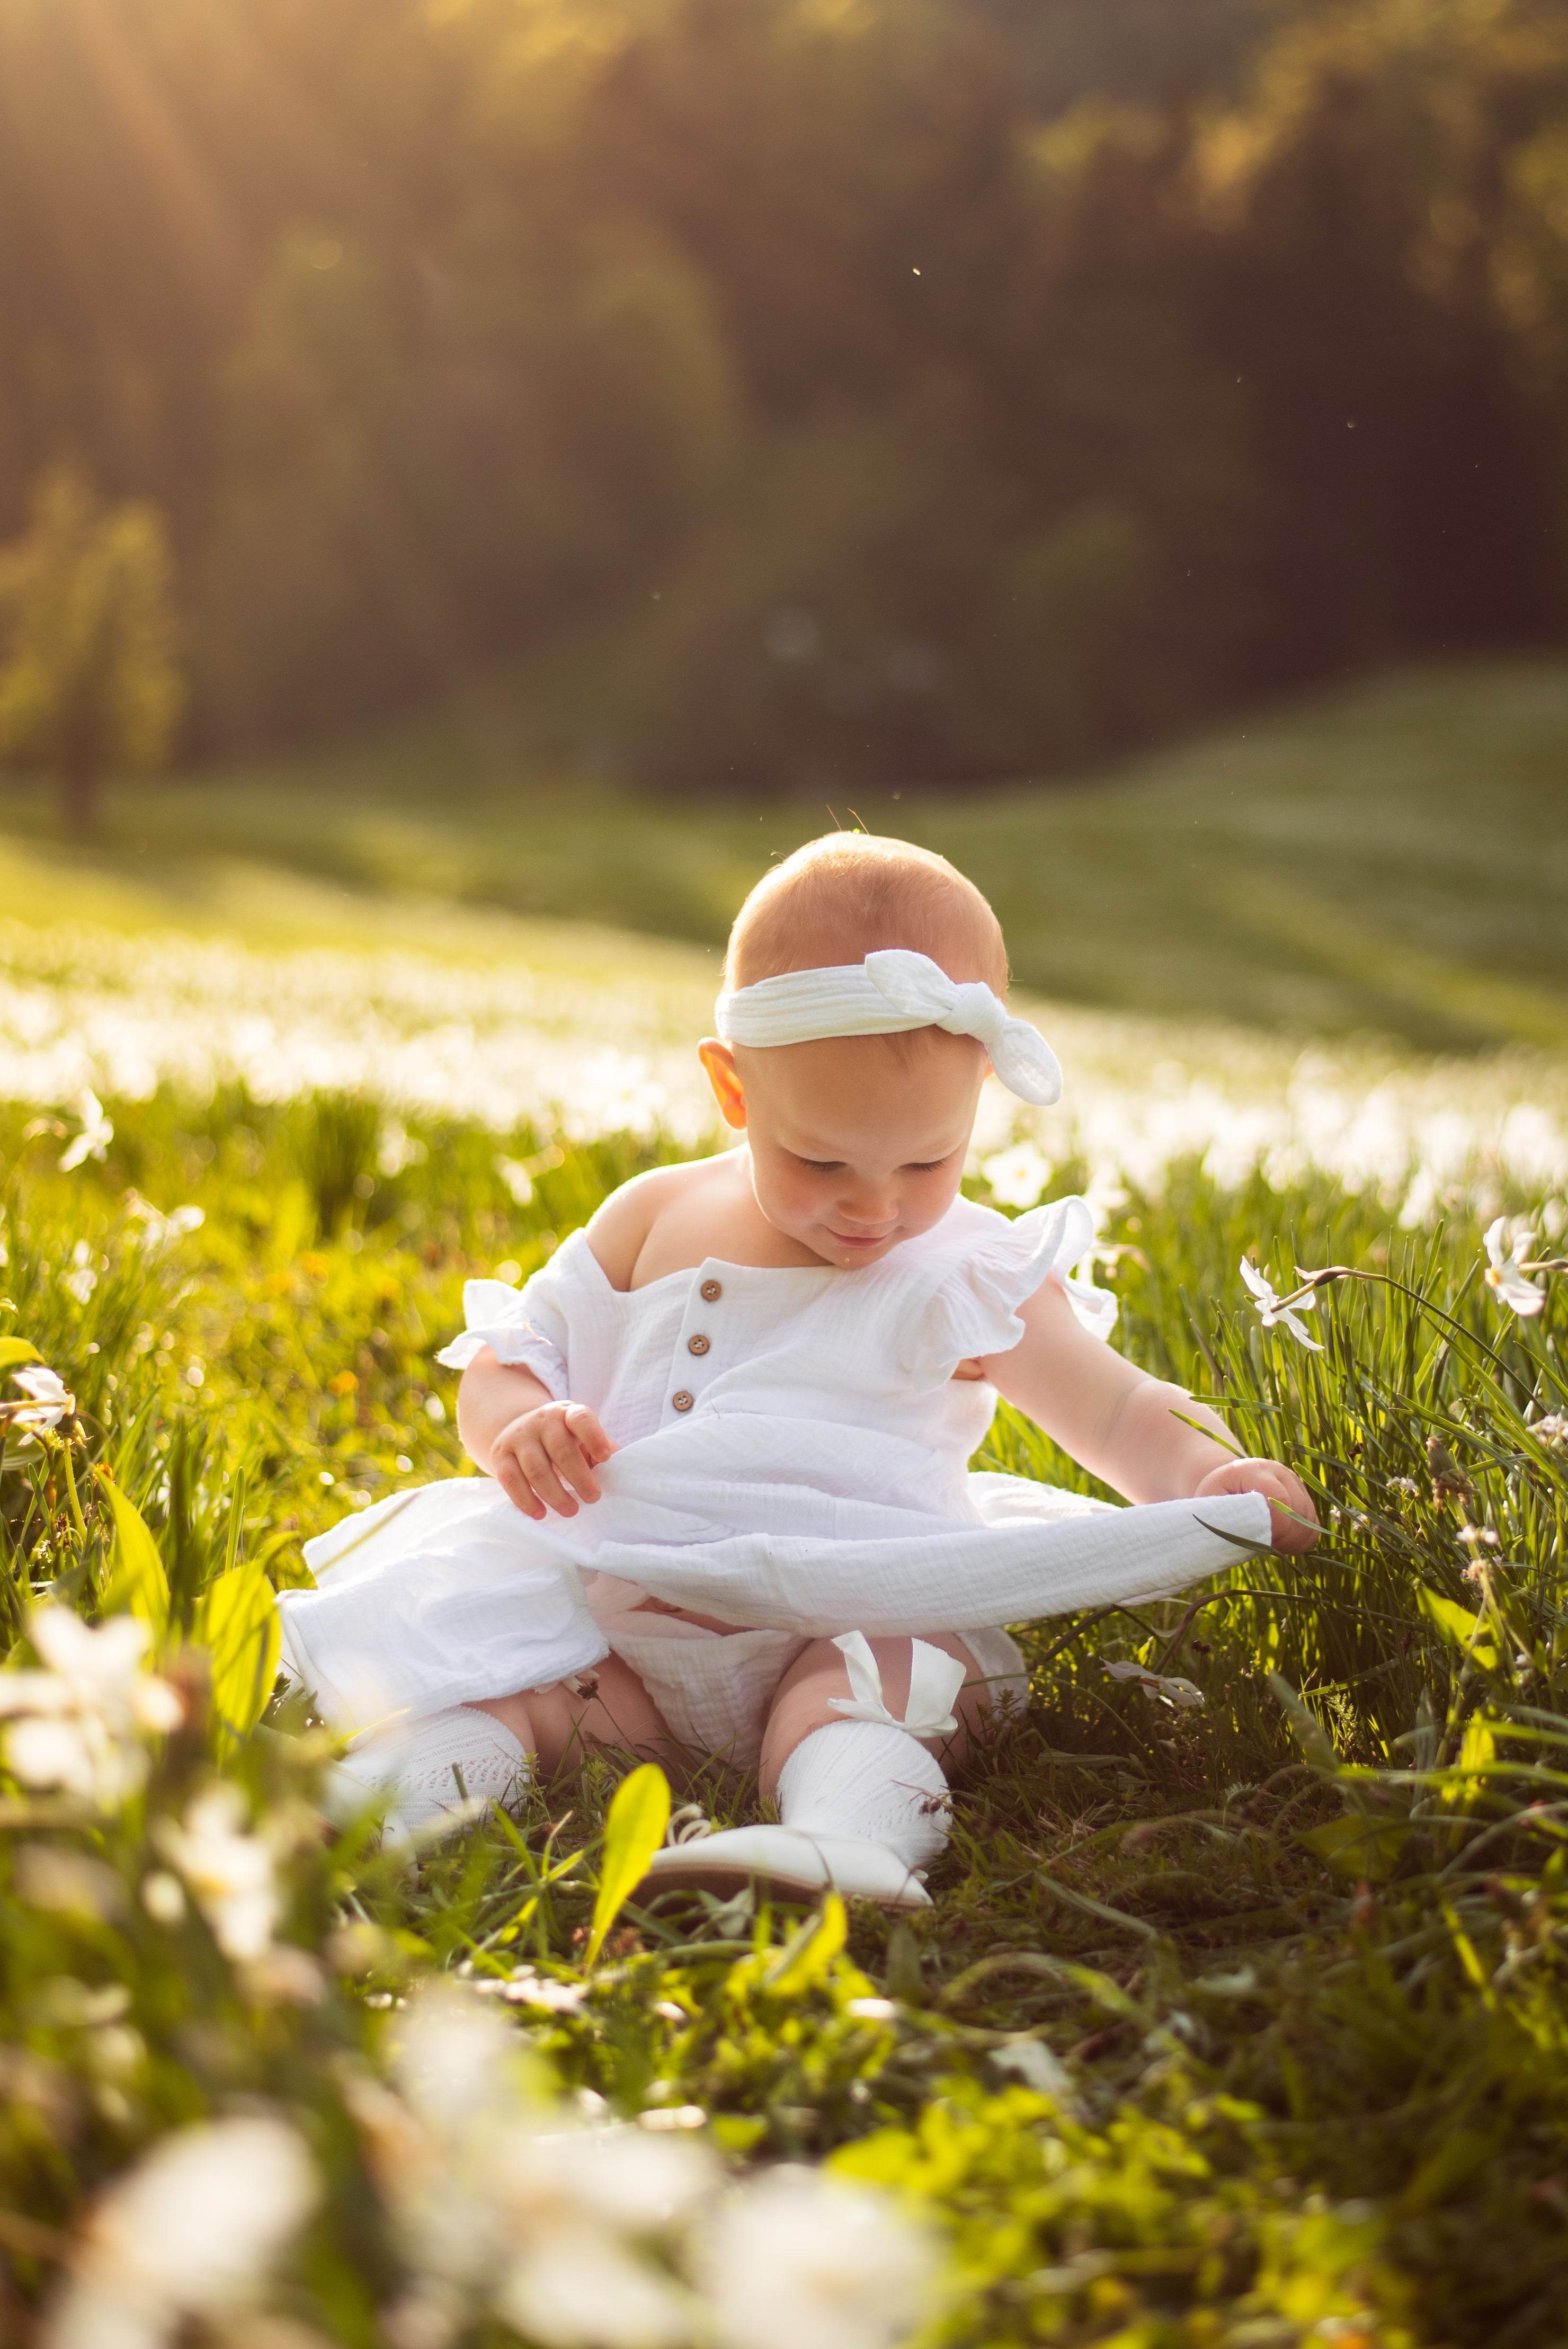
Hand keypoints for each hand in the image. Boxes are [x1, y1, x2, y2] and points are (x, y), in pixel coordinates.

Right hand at [488, 1402, 613, 1519]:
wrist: (521, 1429)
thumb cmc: (564, 1438)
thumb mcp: (583, 1436)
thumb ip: (601, 1447)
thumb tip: (619, 1464)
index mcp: (568, 1413)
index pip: (581, 1419)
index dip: (594, 1437)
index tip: (605, 1458)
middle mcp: (542, 1420)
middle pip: (561, 1449)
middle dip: (579, 1477)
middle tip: (593, 1498)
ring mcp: (519, 1436)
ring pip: (536, 1468)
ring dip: (555, 1494)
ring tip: (571, 1511)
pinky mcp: (501, 1454)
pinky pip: (511, 1480)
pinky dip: (526, 1500)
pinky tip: (540, 1514)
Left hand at [1194, 1456, 1319, 1552]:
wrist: (1227, 1483)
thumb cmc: (1213, 1499)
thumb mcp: (1208, 1507)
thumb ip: (1222, 1518)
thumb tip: (1237, 1535)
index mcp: (1251, 1470)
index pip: (1278, 1498)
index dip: (1276, 1525)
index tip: (1265, 1542)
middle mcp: (1278, 1471)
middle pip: (1298, 1509)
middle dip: (1286, 1536)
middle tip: (1268, 1547)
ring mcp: (1293, 1481)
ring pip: (1309, 1517)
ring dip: (1295, 1538)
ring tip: (1273, 1544)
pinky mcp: (1303, 1494)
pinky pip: (1314, 1522)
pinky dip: (1303, 1537)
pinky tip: (1285, 1542)